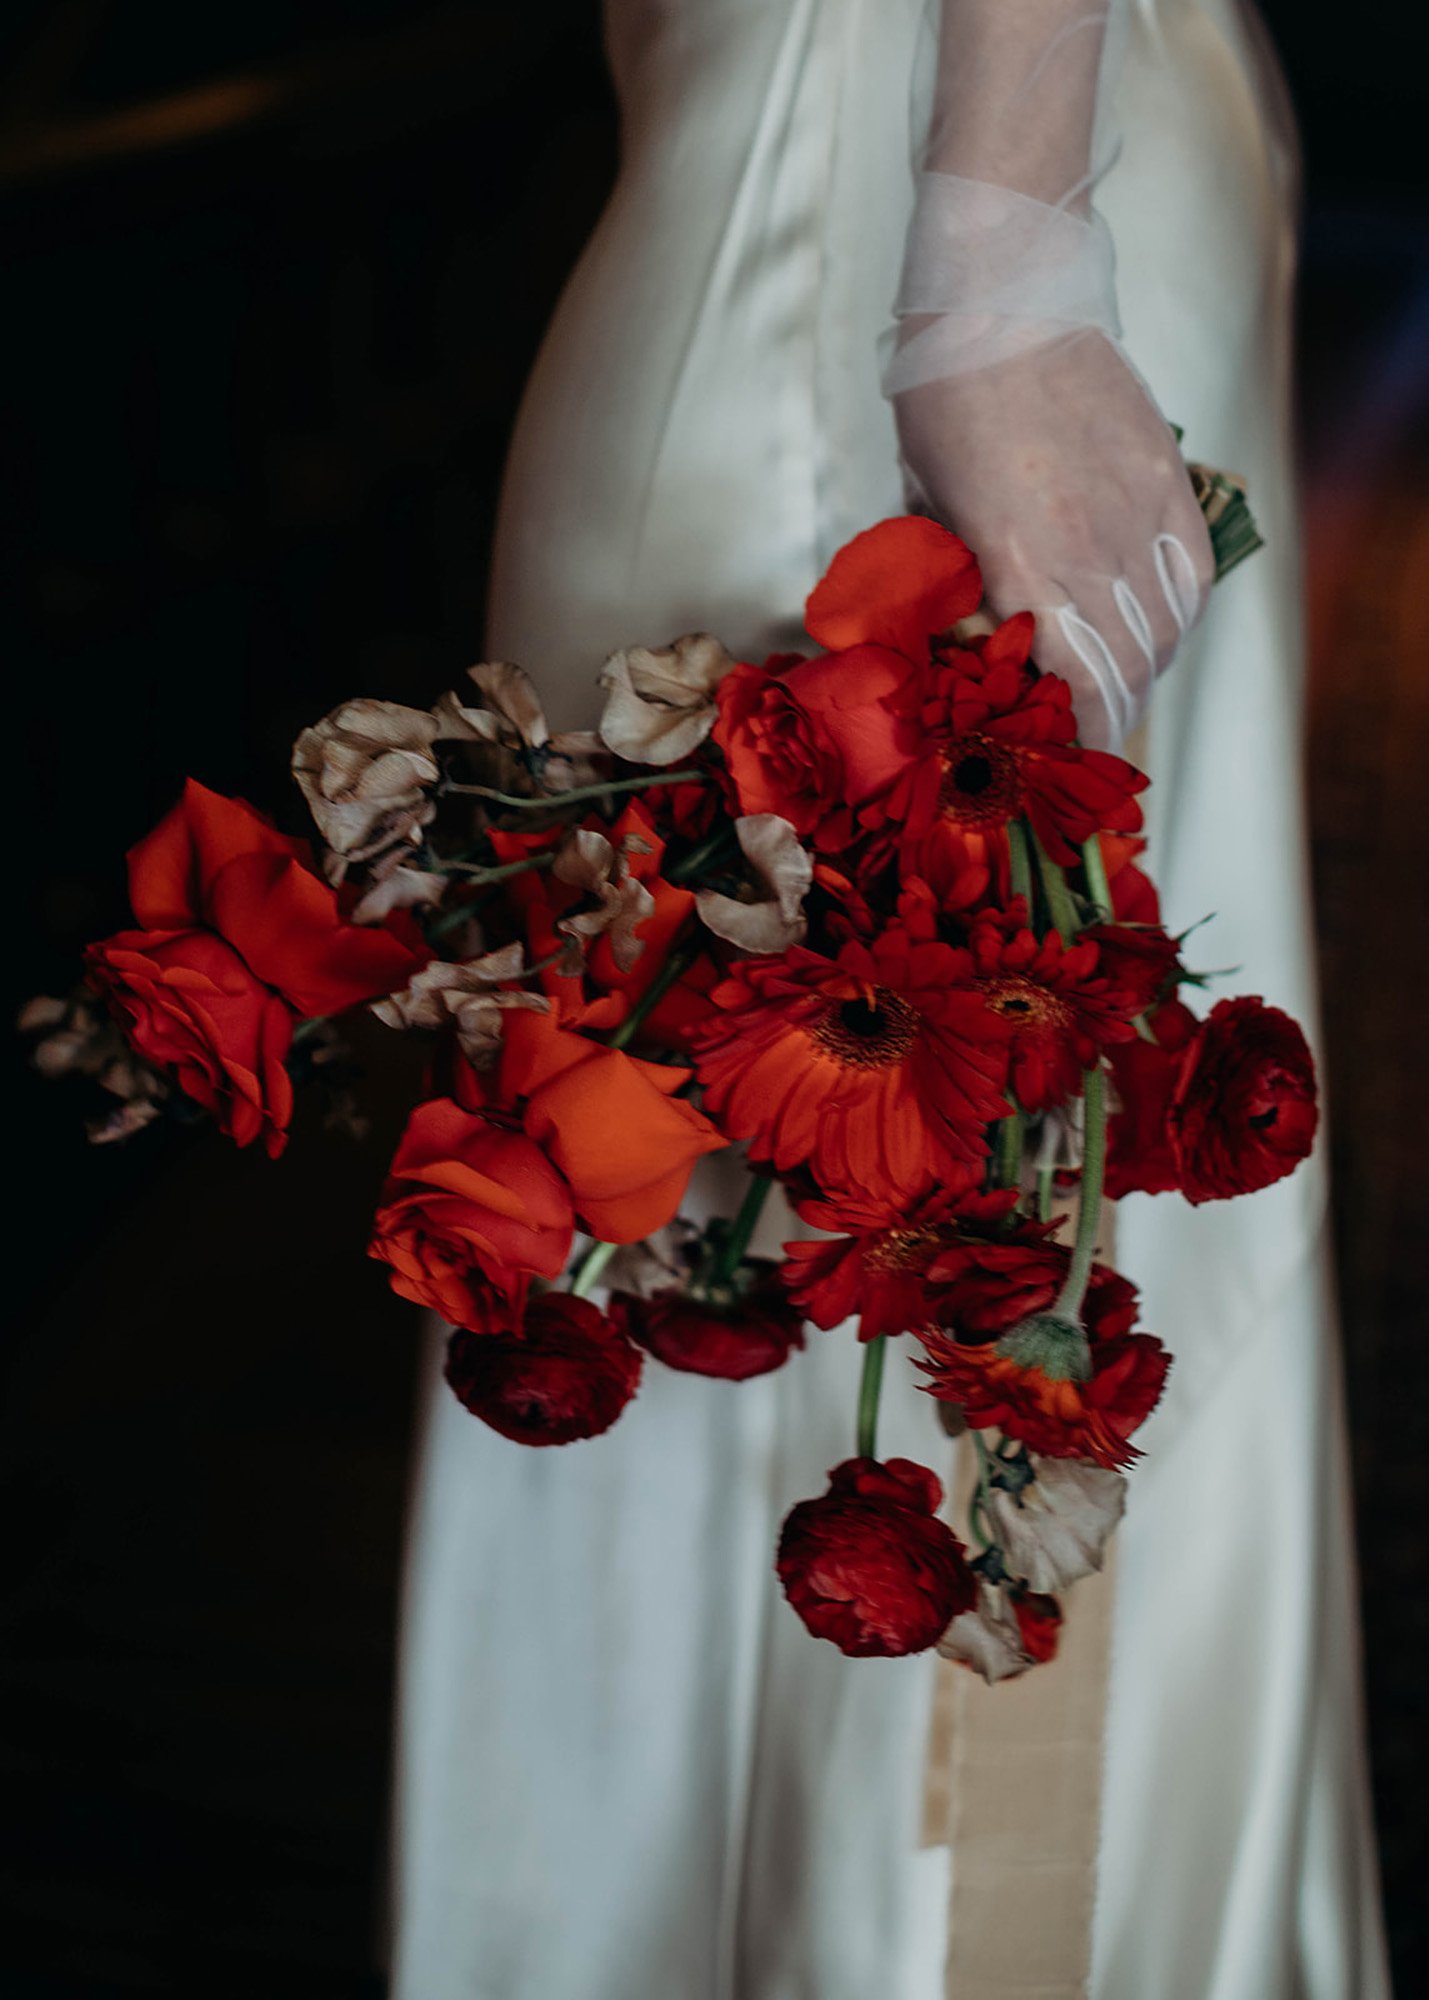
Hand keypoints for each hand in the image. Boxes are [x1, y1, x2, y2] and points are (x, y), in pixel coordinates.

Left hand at [894, 329, 1214, 748]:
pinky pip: (1191, 574)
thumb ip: (959, 573)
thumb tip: (970, 630)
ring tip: (1123, 683)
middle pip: (1128, 671)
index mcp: (1020, 563)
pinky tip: (1157, 625)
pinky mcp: (1168, 479)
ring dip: (1147, 670)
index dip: (1075, 732)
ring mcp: (1139, 513)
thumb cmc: (943, 398)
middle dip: (1110, 716)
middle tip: (1090, 731)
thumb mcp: (927, 504)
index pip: (1074, 686)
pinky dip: (1177, 614)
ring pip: (1167, 631)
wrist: (1002, 296)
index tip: (1057, 751)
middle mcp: (1091, 550)